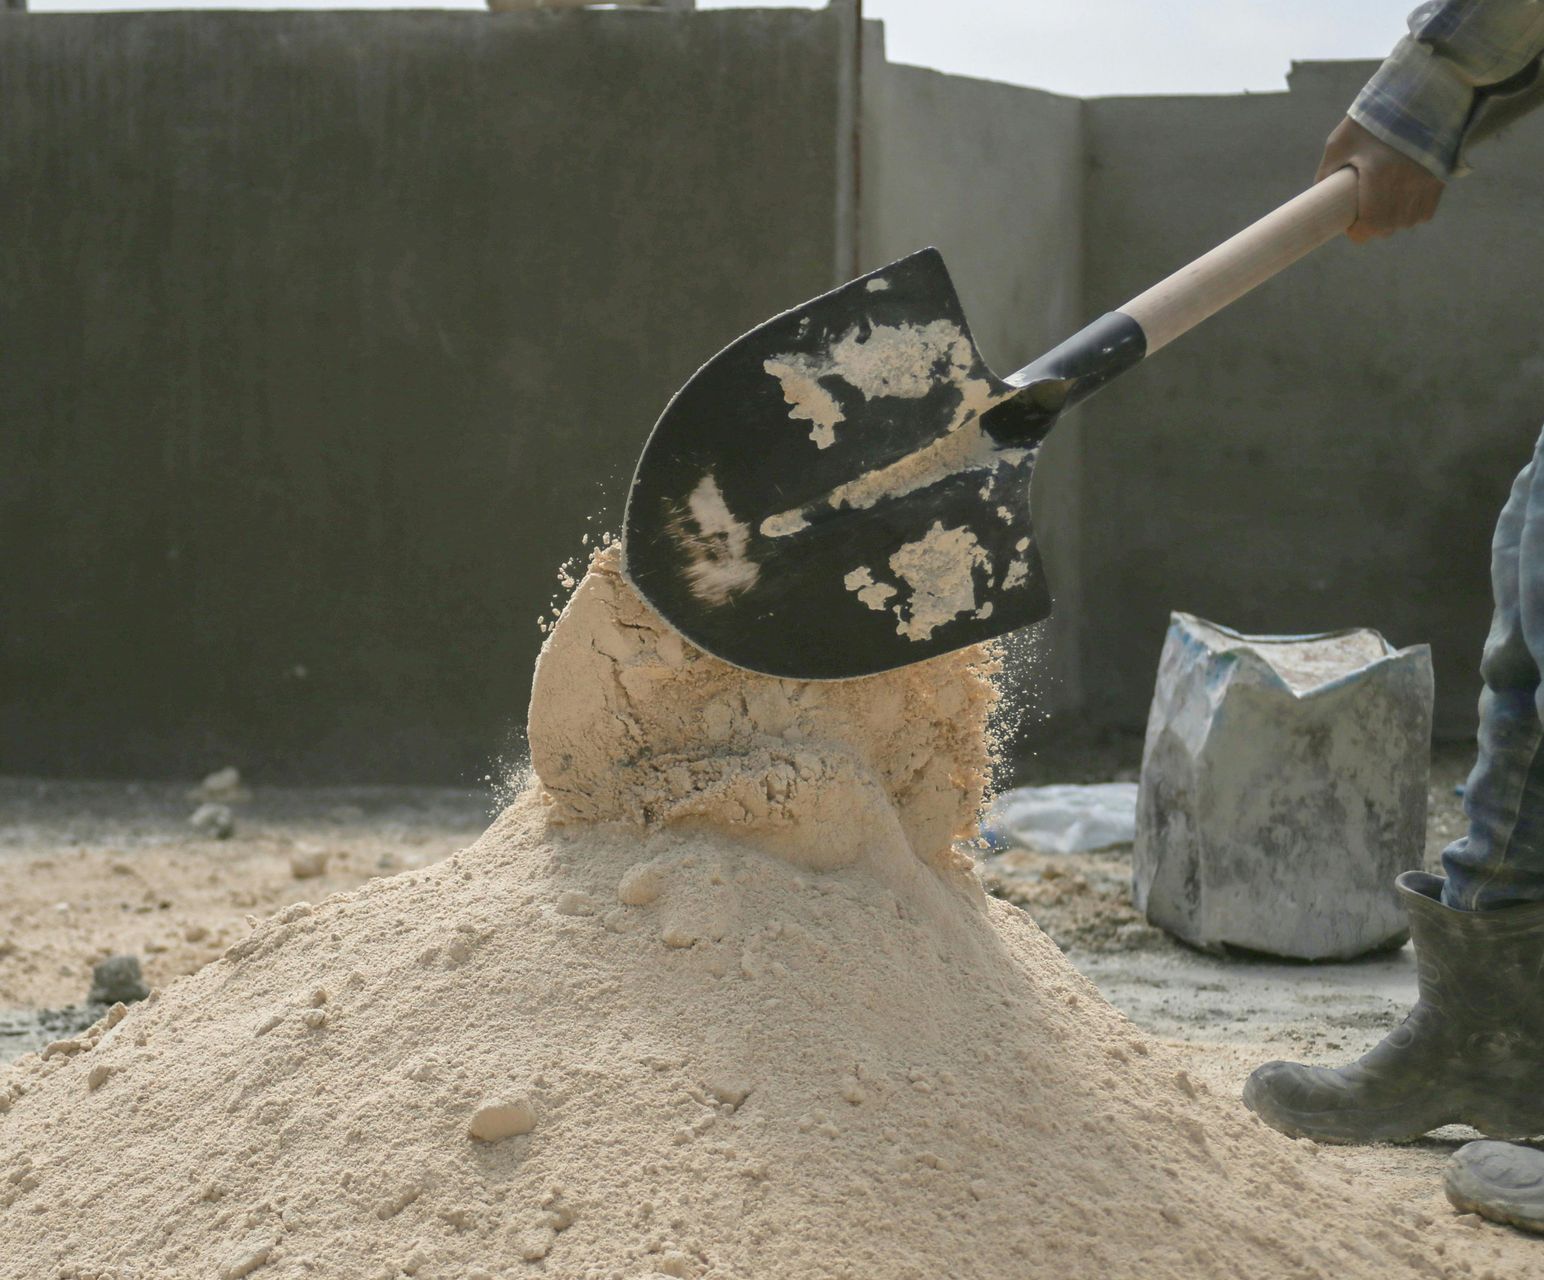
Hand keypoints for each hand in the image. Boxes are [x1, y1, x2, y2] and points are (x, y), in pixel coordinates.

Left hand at [1316, 116, 1445, 243]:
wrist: (1417, 95)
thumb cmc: (1372, 119)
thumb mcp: (1340, 142)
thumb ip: (1327, 172)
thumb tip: (1319, 199)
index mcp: (1379, 174)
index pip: (1372, 224)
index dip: (1359, 233)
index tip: (1351, 228)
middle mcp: (1406, 181)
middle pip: (1390, 227)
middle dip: (1374, 228)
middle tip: (1363, 218)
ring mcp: (1426, 180)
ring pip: (1409, 222)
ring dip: (1393, 222)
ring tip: (1382, 210)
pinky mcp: (1440, 177)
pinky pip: (1426, 211)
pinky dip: (1413, 214)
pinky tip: (1401, 204)